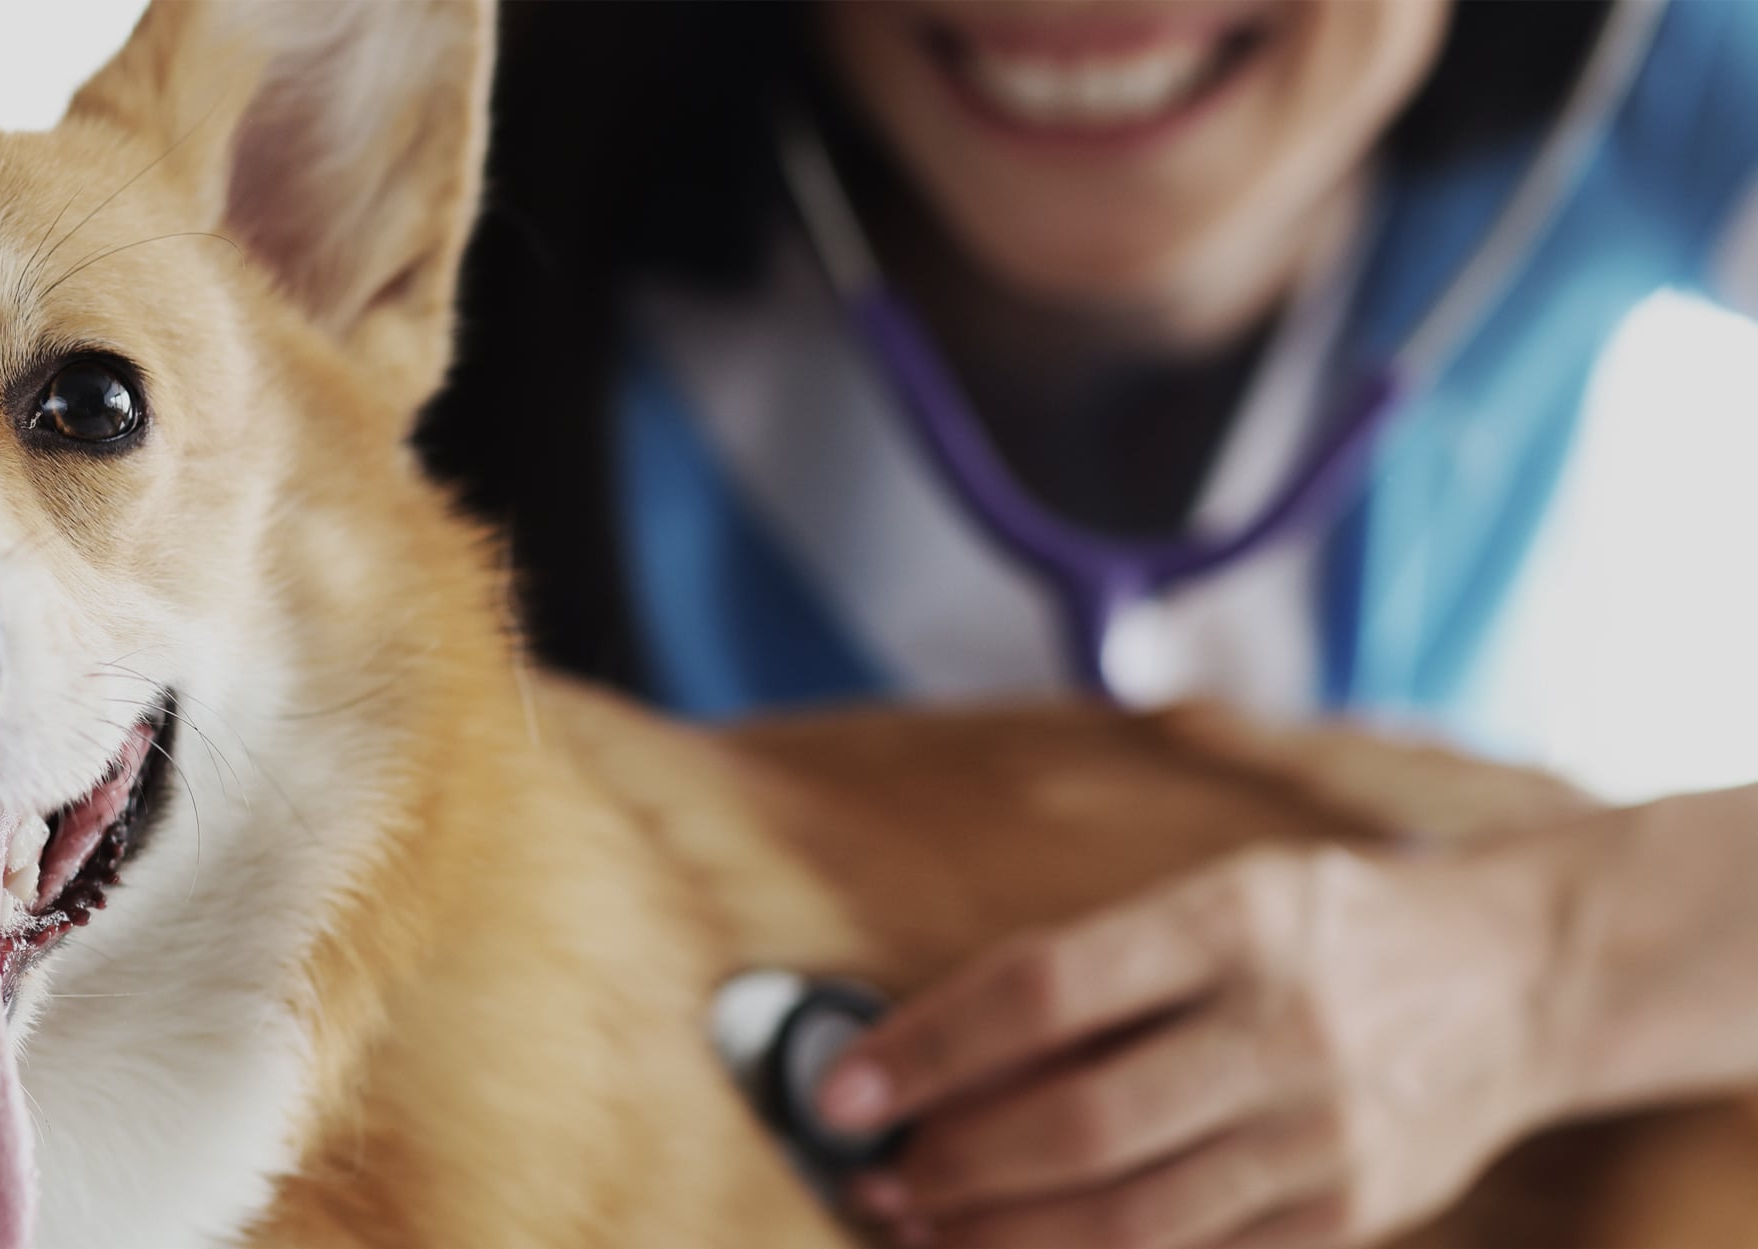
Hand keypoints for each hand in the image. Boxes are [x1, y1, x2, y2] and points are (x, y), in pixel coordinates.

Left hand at [817, 845, 1562, 1248]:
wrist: (1516, 978)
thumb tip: (930, 1054)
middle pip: (1079, 1123)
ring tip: (927, 1229)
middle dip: (954, 1165)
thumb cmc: (1324, 926)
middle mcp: (1283, 1026)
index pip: (1044, 990)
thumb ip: (1090, 972)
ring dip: (1004, 1237)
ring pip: (1130, 1220)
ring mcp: (1323, 1132)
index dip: (928, 1049)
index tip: (841, 1091)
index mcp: (1234, 918)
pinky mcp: (1350, 1213)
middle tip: (878, 1179)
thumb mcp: (1218, 897)